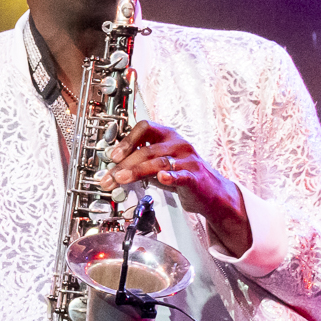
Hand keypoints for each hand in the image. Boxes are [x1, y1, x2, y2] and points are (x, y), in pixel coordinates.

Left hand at [105, 119, 250, 252]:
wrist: (211, 192)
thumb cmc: (184, 175)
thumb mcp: (159, 164)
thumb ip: (139, 162)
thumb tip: (113, 166)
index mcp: (168, 136)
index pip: (145, 128)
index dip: (127, 140)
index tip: (112, 155)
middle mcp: (178, 144)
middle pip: (147, 149)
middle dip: (124, 164)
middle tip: (109, 176)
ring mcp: (188, 160)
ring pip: (159, 162)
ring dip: (136, 171)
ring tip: (121, 179)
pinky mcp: (195, 177)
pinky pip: (181, 175)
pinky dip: (170, 176)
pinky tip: (161, 178)